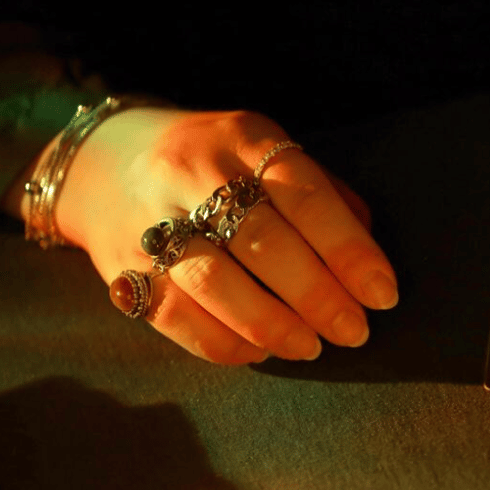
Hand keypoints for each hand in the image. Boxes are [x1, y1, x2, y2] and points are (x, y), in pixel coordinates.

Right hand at [47, 107, 397, 363]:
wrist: (106, 160)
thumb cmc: (218, 164)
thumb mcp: (271, 153)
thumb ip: (324, 195)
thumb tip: (369, 254)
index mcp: (244, 139)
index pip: (306, 196)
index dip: (349, 250)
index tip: (383, 294)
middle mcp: (193, 173)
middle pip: (262, 242)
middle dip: (318, 296)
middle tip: (354, 331)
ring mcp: (150, 220)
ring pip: (213, 283)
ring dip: (272, 325)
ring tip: (311, 347)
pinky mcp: (121, 266)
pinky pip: (175, 316)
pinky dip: (224, 342)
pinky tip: (260, 350)